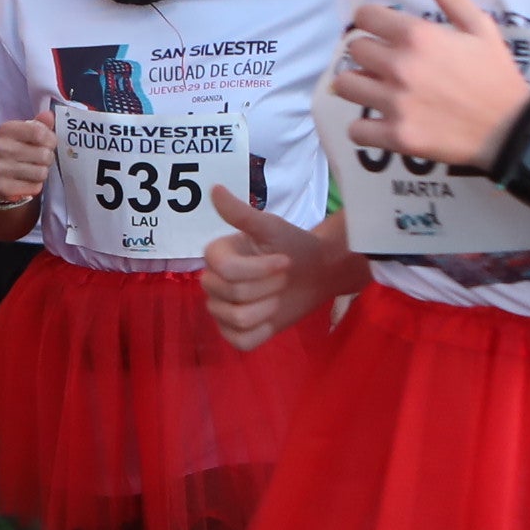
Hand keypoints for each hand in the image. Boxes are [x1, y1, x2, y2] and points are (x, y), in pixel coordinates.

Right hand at [0, 113, 55, 211]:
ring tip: (34, 169)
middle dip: (48, 158)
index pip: (39, 132)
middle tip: (41, 159)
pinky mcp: (2, 186)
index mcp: (6, 129)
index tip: (50, 143)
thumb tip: (49, 115)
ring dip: (42, 172)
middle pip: (43, 154)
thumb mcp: (27, 134)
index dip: (51, 139)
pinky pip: (34, 187)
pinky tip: (27, 181)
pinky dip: (35, 186)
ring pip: (41, 172)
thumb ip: (40, 125)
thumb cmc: (18, 151)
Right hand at [204, 198, 353, 352]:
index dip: (259, 269)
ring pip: (235, 319)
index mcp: (216, 255)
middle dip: (267, 287)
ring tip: (278, 297)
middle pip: (232, 295)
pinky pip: (239, 341)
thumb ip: (241, 214)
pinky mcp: (235, 332)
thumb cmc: (293, 246)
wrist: (317, 272)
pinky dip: (260, 333)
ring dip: (267, 309)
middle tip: (284, 277)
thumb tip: (214, 188)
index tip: (285, 260)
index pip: (226, 271)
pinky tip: (272, 319)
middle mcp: (213, 282)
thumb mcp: (271, 227)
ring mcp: (222, 309)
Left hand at [330, 0, 529, 169]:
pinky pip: (356, 129)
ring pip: (345, 86)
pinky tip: (380, 120)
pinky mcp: (396, 136)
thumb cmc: (495, 74)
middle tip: (385, 62)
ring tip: (377, 88)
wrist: (512, 128)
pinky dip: (364, 127)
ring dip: (358, 85)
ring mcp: (396, 103)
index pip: (364, 17)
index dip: (371, 22)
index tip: (382, 32)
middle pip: (354, 50)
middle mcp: (400, 66)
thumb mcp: (479, 26)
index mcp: (418, 36)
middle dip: (367, 53)